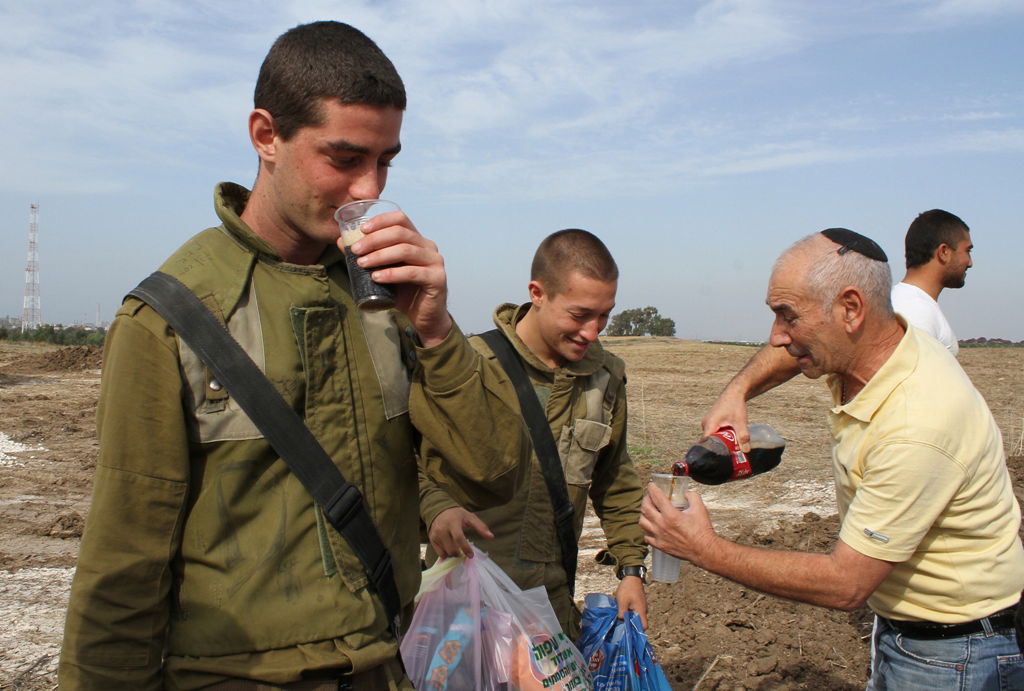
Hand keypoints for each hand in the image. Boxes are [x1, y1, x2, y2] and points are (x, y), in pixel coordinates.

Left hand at [341, 210, 452, 346]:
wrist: (424, 317)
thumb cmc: (404, 292)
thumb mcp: (383, 271)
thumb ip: (367, 256)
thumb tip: (341, 242)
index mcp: (416, 240)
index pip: (400, 219)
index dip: (381, 221)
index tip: (362, 230)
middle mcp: (428, 247)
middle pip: (401, 233)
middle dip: (375, 240)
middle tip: (356, 250)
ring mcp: (435, 262)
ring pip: (405, 250)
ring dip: (380, 255)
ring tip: (362, 264)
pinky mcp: (436, 279)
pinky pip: (412, 272)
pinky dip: (392, 274)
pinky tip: (377, 277)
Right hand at [428, 507, 493, 558]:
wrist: (439, 510)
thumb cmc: (457, 515)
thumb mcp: (470, 517)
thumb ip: (480, 527)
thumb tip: (491, 537)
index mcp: (453, 522)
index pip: (459, 538)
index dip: (466, 548)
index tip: (471, 555)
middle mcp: (442, 529)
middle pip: (452, 549)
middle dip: (460, 553)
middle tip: (464, 551)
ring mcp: (435, 535)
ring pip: (446, 553)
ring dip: (453, 554)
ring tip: (457, 548)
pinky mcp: (431, 539)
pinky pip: (440, 554)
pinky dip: (446, 554)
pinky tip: (450, 548)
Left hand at [614, 576, 647, 628]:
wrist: (632, 576)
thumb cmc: (628, 589)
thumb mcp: (622, 602)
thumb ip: (622, 613)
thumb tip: (621, 621)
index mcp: (641, 611)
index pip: (644, 626)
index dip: (637, 631)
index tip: (629, 631)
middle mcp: (643, 610)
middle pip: (639, 622)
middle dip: (631, 624)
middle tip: (621, 624)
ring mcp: (641, 606)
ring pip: (636, 616)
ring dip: (629, 617)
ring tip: (620, 616)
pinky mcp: (638, 603)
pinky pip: (634, 611)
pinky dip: (629, 612)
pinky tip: (622, 610)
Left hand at [639, 484, 717, 567]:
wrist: (704, 550)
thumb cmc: (702, 531)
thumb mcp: (700, 509)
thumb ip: (692, 497)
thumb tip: (686, 493)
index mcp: (671, 515)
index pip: (656, 497)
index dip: (652, 488)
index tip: (651, 485)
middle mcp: (662, 525)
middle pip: (645, 508)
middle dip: (646, 499)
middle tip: (650, 497)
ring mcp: (659, 536)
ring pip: (642, 522)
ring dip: (644, 514)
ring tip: (649, 511)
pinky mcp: (660, 545)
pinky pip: (646, 536)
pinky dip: (647, 529)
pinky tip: (652, 526)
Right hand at [701, 387, 750, 451]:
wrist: (735, 392)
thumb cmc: (736, 405)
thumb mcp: (741, 422)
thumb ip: (743, 437)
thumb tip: (746, 451)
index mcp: (709, 425)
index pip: (707, 444)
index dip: (713, 451)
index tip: (722, 458)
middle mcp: (705, 424)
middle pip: (710, 442)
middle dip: (720, 448)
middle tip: (729, 454)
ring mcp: (707, 422)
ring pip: (713, 437)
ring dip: (722, 441)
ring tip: (731, 445)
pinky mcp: (711, 421)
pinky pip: (714, 433)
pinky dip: (722, 436)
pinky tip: (730, 437)